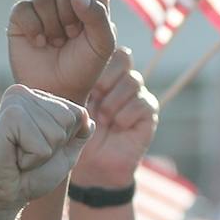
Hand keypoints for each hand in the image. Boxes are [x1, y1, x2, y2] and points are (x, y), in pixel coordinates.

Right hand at [0, 86, 90, 215]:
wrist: (1, 196)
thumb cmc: (29, 177)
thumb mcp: (64, 154)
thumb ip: (79, 135)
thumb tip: (89, 120)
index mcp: (37, 98)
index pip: (78, 113)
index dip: (65, 141)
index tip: (40, 149)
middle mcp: (26, 94)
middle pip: (70, 120)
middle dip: (55, 146)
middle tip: (28, 154)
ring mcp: (16, 102)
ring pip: (57, 132)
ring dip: (42, 154)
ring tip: (19, 156)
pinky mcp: (10, 115)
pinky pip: (42, 144)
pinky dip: (32, 159)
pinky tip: (13, 158)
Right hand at [6, 0, 115, 103]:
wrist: (57, 92)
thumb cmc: (84, 68)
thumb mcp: (104, 45)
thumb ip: (98, 17)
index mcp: (93, 1)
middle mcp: (67, 0)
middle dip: (71, 11)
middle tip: (72, 36)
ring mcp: (43, 7)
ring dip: (54, 25)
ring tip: (57, 43)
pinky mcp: (22, 18)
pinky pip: (26, 9)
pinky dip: (35, 28)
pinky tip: (40, 43)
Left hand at [71, 47, 158, 189]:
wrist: (92, 168)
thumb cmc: (77, 135)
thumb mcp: (71, 105)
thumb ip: (75, 83)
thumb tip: (71, 58)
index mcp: (104, 75)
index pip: (110, 51)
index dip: (100, 64)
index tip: (87, 85)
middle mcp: (122, 82)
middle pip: (124, 58)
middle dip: (106, 78)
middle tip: (95, 98)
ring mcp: (137, 96)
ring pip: (132, 81)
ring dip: (113, 101)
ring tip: (103, 118)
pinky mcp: (149, 114)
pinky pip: (143, 102)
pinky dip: (125, 115)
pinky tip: (116, 126)